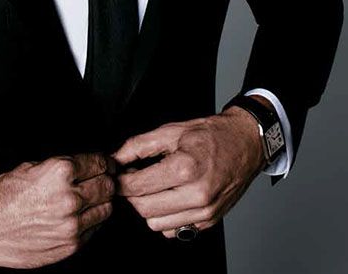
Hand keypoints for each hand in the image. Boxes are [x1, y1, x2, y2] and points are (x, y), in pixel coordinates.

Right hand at [0, 152, 116, 267]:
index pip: (99, 163)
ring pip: (106, 209)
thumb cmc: (4, 194)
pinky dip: (92, 221)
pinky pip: (94, 229)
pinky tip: (79, 215)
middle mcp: (70, 198)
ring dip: (101, 202)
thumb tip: (86, 166)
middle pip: (108, 186)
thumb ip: (62, 167)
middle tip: (101, 180)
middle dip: (106, 180)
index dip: (104, 162)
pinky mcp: (70, 245)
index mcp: (60, 172)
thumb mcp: (32, 166)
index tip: (105, 164)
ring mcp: (72, 224)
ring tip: (90, 198)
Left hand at [109, 107, 265, 238]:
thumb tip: (115, 158)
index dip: (120, 181)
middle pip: (144, 209)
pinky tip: (168, 197)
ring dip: (148, 208)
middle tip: (133, 177)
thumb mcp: (171, 131)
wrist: (246, 144)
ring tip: (152, 186)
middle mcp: (197, 195)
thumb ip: (139, 145)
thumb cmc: (211, 135)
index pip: (138, 186)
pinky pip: (175, 231)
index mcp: (186, 168)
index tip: (117, 173)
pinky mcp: (210, 221)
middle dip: (132, 194)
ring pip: (157, 225)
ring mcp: (205, 212)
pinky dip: (166, 218)